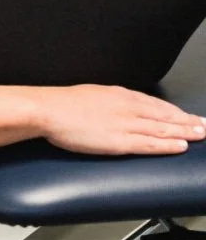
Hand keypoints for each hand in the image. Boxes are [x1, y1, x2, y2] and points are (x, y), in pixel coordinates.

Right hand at [41, 85, 205, 155]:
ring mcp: (125, 124)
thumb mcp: (93, 94)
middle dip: (186, 121)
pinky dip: (167, 144)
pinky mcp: (119, 141)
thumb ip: (110, 102)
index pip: (155, 103)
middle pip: (164, 115)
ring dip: (184, 131)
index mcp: (119, 94)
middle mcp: (127, 107)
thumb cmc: (64, 103)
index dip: (174, 111)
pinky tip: (180, 146)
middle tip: (204, 125)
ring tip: (200, 134)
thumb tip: (119, 107)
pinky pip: (149, 143)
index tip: (187, 115)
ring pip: (162, 128)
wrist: (49, 109)